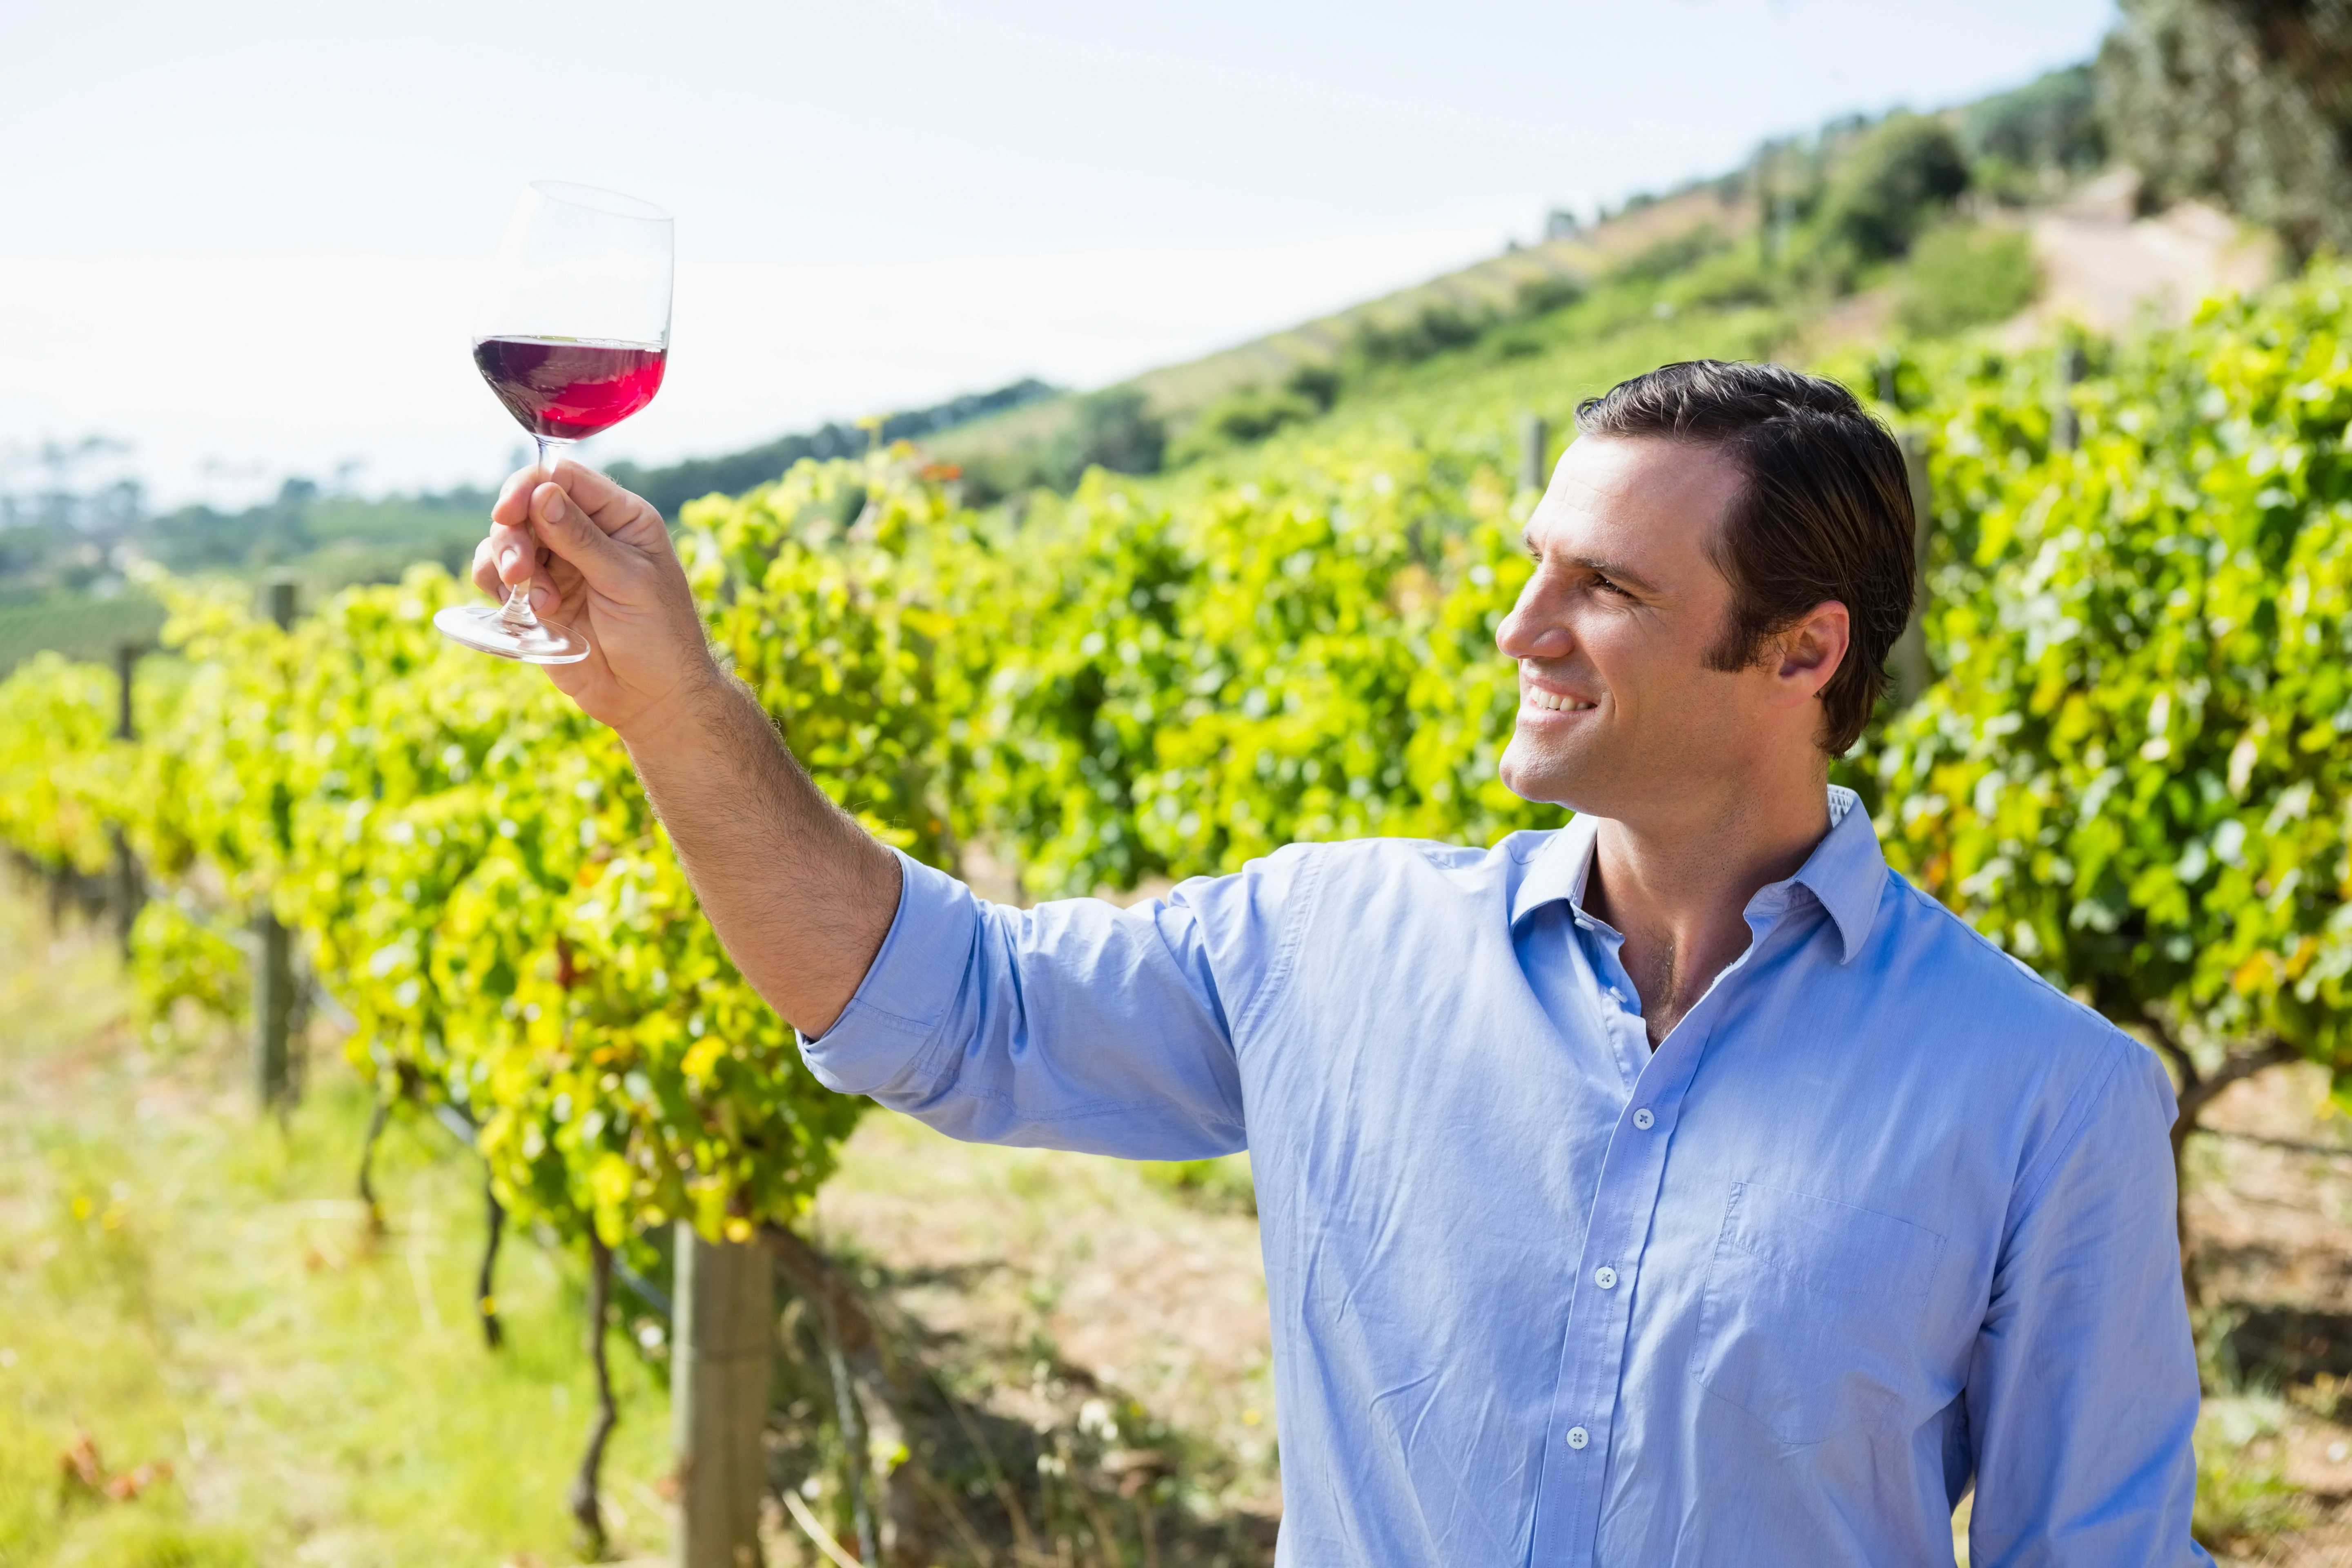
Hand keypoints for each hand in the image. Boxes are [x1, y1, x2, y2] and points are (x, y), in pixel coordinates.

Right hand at [470, 460, 721, 738]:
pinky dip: (498, 588)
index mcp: (619, 517)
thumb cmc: (658, 636)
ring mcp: (557, 565)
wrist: (651, 698)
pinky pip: (496, 576)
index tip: (509, 511)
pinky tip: (529, 613)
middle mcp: (584, 533)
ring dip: (506, 564)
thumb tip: (542, 492)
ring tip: (538, 604)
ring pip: (505, 539)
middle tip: (520, 572)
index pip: (563, 477)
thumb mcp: (627, 581)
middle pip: (524, 505)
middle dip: (513, 534)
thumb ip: (581, 538)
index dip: (529, 486)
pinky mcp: (535, 597)